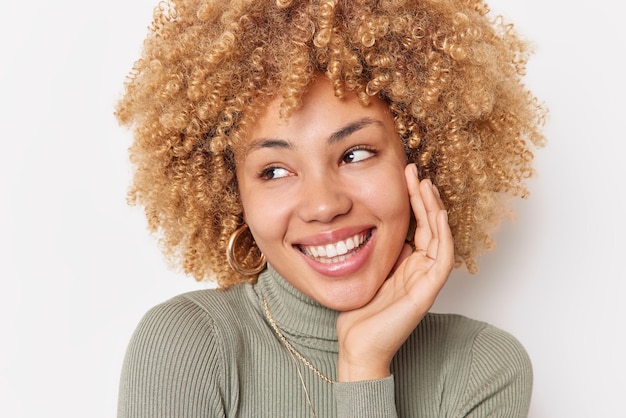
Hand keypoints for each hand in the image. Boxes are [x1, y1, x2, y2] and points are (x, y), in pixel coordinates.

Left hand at [336, 164, 453, 381]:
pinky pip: (442, 258)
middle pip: (430, 225)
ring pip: (439, 236)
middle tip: (414, 171)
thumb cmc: (361, 313)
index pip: (417, 225)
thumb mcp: (370, 271)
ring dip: (434, 209)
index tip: (405, 175)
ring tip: (424, 183)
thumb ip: (382, 252)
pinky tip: (437, 214)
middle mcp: (421, 269)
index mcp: (408, 264)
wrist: (359, 345)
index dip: (414, 200)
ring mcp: (426, 280)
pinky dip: (443, 235)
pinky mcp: (428, 291)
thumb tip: (383, 229)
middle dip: (423, 197)